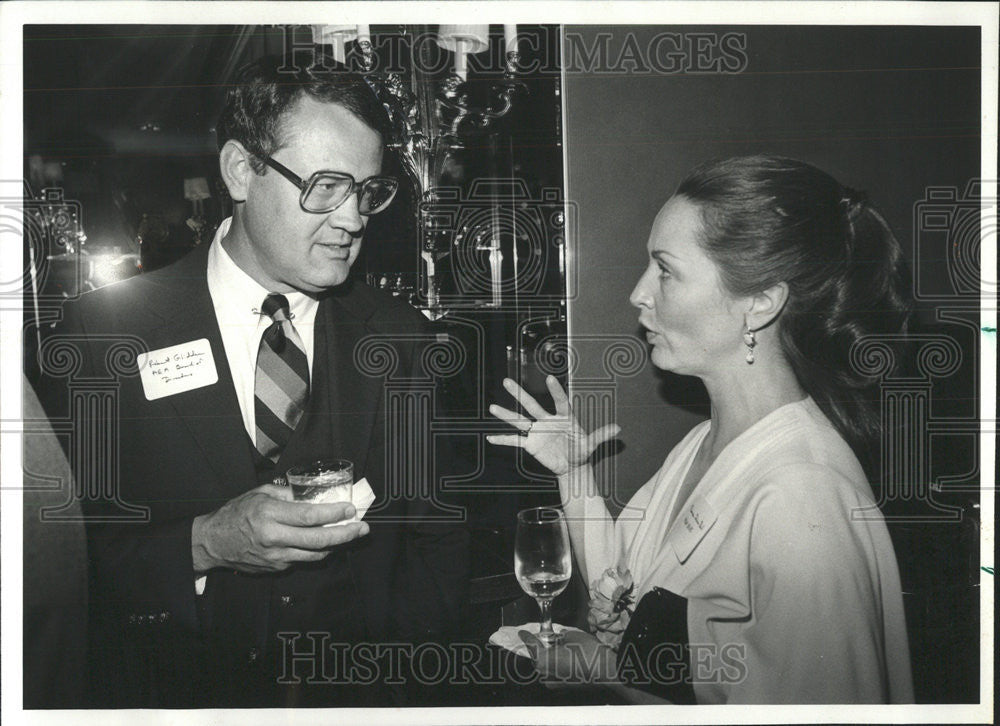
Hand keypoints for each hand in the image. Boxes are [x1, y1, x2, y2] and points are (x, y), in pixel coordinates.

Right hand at [191, 483, 368, 574]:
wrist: (212, 542)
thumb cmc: (235, 513)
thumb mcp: (259, 493)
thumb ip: (286, 494)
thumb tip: (312, 496)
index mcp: (269, 514)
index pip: (309, 516)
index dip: (333, 513)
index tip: (349, 509)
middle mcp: (274, 537)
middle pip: (318, 539)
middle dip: (345, 534)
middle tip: (362, 528)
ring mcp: (276, 556)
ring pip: (315, 554)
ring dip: (336, 545)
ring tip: (351, 535)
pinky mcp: (276, 567)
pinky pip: (302, 559)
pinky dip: (317, 551)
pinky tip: (327, 543)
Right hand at [487, 376, 619, 476]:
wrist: (571, 466)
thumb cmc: (581, 451)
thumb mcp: (591, 445)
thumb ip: (601, 435)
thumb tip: (618, 428)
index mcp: (564, 417)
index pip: (559, 401)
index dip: (555, 390)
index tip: (549, 378)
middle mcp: (547, 421)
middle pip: (531, 405)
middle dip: (519, 394)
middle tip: (506, 382)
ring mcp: (537, 432)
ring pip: (519, 420)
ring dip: (506, 414)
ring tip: (492, 407)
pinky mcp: (531, 445)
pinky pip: (515, 441)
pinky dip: (503, 440)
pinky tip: (490, 438)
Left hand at [518, 629, 617, 688]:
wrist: (606, 671)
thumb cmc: (587, 652)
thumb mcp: (572, 636)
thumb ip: (562, 636)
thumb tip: (561, 636)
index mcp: (542, 661)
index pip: (532, 646)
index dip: (527, 637)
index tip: (522, 633)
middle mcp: (546, 675)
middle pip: (538, 659)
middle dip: (541, 649)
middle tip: (547, 638)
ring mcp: (556, 684)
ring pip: (548, 668)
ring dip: (551, 658)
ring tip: (560, 647)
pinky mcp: (566, 688)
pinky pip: (557, 674)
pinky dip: (559, 666)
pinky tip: (568, 658)